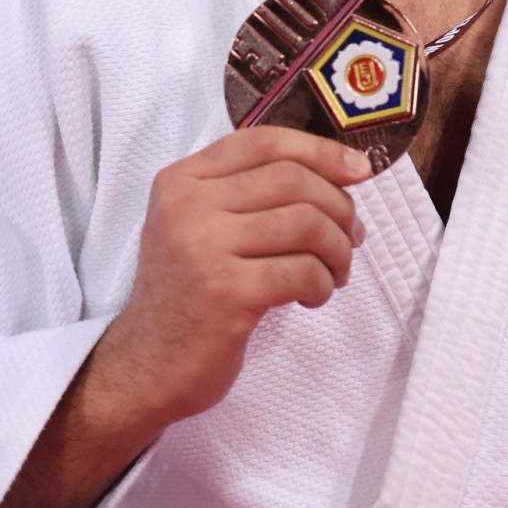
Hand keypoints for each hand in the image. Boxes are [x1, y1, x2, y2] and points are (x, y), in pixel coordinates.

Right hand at [96, 127, 371, 433]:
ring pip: (305, 222)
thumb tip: (343, 173)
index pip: (264, 141)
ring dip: (338, 250)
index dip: (321, 151)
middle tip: (352, 237)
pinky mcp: (225, 293)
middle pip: (292, 179)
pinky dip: (323, 283)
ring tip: (335, 273)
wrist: (146, 366)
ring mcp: (203, 247)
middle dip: (339, 207)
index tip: (360, 169)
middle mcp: (187, 204)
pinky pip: (302, 270)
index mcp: (182, 178)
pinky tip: (313, 297)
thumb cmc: (190, 293)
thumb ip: (251, 192)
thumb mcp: (202, 225)